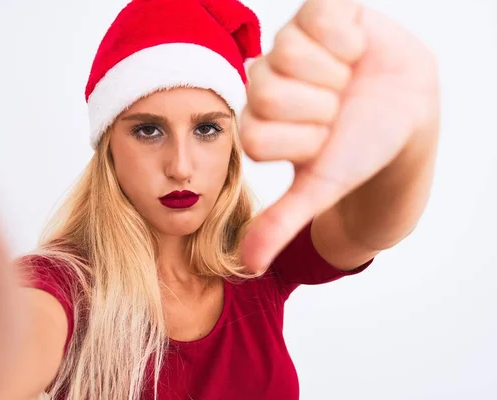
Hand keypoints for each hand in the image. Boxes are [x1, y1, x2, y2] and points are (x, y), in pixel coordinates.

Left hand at [238, 0, 438, 271]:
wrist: (405, 112)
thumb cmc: (358, 150)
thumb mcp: (320, 187)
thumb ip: (281, 221)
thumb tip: (251, 265)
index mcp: (257, 121)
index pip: (256, 134)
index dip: (302, 143)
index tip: (324, 142)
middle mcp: (265, 80)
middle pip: (266, 93)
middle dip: (318, 110)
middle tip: (337, 111)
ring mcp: (288, 44)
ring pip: (289, 54)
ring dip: (334, 77)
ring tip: (348, 82)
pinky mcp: (316, 13)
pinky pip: (318, 15)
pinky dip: (348, 38)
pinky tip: (355, 51)